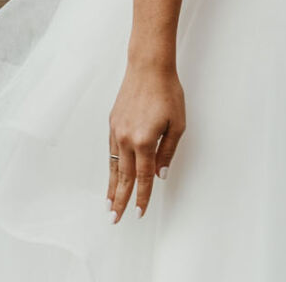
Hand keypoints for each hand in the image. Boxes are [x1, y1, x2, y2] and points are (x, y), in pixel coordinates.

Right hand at [107, 61, 185, 222]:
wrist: (148, 67)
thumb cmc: (167, 92)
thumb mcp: (177, 123)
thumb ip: (168, 152)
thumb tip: (160, 174)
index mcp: (144, 141)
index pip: (143, 177)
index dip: (142, 197)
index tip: (139, 213)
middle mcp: (126, 139)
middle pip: (123, 177)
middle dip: (119, 200)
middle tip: (114, 219)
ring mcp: (116, 131)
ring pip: (113, 166)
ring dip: (110, 187)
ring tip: (108, 204)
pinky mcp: (112, 123)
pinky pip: (111, 151)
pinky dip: (110, 167)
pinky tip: (111, 175)